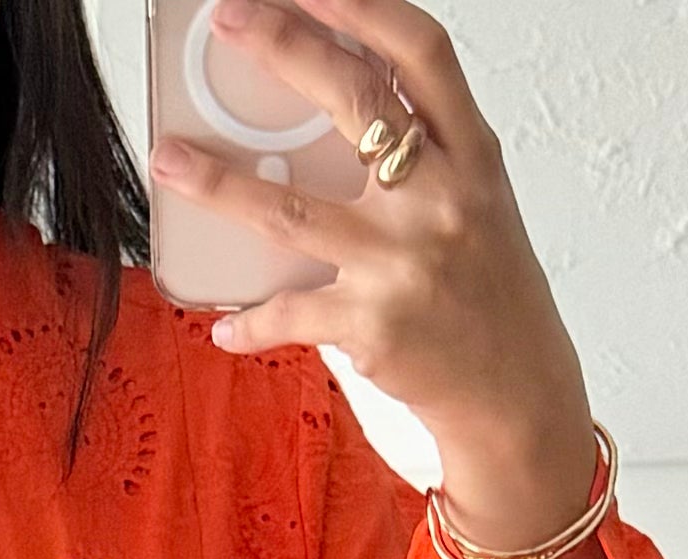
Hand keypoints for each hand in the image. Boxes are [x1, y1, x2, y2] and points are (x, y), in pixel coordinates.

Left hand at [151, 0, 599, 549]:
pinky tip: (225, 326)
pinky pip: (290, 313)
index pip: (422, 54)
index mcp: (471, 155)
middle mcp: (442, 199)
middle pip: (356, 103)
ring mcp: (405, 263)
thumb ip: (424, 146)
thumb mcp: (476, 198)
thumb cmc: (487, 290)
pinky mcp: (375, 328)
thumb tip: (343, 87)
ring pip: (294, 212)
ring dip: (221, 185)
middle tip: (229, 18)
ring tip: (170, 161)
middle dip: (285, 49)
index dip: (365, 9)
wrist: (517, 392)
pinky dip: (251, 322)